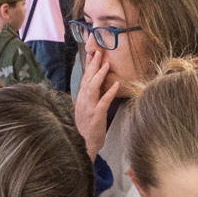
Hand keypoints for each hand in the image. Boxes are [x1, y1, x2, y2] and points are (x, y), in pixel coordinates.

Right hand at [73, 44, 120, 158]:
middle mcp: (83, 101)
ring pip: (92, 87)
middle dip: (93, 64)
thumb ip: (91, 98)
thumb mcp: (87, 110)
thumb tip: (98, 87)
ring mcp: (89, 108)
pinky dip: (109, 92)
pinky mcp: (96, 116)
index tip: (93, 53)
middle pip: (87, 79)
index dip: (89, 65)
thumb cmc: (87, 129)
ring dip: (100, 75)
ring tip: (106, 64)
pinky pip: (103, 101)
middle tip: (99, 52)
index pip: (85, 78)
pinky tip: (116, 84)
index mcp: (81, 99)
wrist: (82, 145)